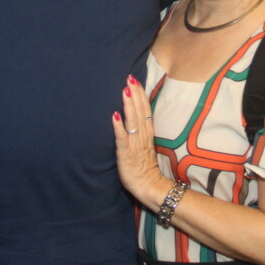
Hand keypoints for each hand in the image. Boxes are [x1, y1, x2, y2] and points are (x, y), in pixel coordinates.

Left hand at [112, 75, 169, 206]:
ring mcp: (134, 144)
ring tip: (125, 90)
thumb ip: (141, 131)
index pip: (145, 109)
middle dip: (135, 94)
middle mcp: (142, 135)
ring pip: (133, 120)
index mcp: (147, 133)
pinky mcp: (126, 153)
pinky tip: (115, 115)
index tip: (135, 80)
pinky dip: (119, 126)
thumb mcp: (145, 146)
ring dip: (129, 105)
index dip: (140, 94)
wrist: (149, 186)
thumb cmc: (144, 167)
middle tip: (129, 77)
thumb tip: (135, 118)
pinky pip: (122, 138)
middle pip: (140, 111)